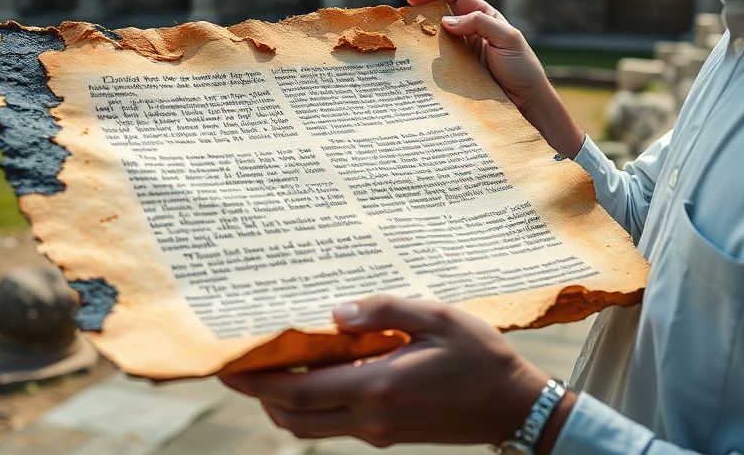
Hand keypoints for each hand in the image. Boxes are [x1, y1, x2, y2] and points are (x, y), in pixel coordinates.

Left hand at [220, 295, 551, 447]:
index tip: (228, 363)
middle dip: (259, 394)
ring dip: (283, 402)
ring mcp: (378, 432)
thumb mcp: (438, 318)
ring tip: (271, 365)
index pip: (297, 392)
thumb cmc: (481, 357)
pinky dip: (313, 403)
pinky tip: (316, 372)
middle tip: (237, 363)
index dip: (256, 381)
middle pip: (292, 418)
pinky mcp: (387, 434)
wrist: (516, 408)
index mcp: (378, 388)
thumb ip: (385, 311)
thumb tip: (337, 311)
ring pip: (310, 426)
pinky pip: (334, 423)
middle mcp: (370, 418)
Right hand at [409, 0, 584, 156]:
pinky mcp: (459, 71)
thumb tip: (446, 21)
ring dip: (423, 39)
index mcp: (485, 16)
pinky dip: (428, 61)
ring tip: (408, 43)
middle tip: (404, 22)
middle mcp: (472, 31)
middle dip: (422, 14)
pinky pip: (440, 62)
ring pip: (438, 39)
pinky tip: (419, 64)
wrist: (527, 102)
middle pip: (441, 15)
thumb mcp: (507, 38)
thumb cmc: (522, 67)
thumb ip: (479, 24)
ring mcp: (464, 52)